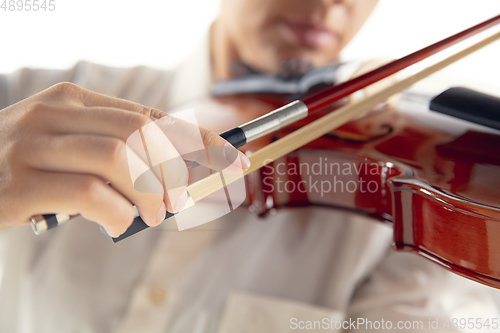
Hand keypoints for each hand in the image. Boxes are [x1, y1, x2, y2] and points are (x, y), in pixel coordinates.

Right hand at [0, 82, 249, 236]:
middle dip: (175, 171)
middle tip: (180, 199)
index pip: (151, 117)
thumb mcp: (72, 145)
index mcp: (74, 101)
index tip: (232, 159)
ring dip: (149, 193)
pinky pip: (89, 196)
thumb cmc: (27, 165)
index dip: (198, 139)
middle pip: (140, 134)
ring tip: (152, 213)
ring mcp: (34, 147)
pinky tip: (118, 223)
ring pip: (118, 158)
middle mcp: (54, 115)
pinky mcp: (20, 185)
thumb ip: (119, 149)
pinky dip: (117, 214)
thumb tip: (179, 171)